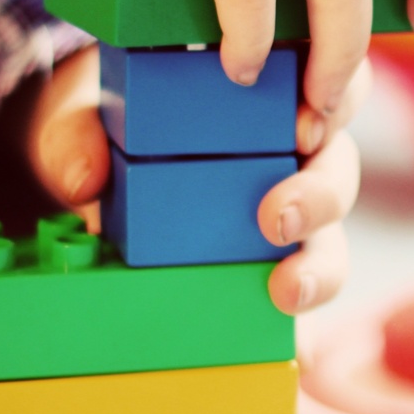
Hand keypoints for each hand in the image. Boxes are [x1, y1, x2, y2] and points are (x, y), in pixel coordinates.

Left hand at [26, 44, 367, 313]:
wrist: (91, 169)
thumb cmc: (108, 123)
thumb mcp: (84, 114)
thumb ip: (75, 133)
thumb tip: (84, 179)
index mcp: (266, 91)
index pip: (327, 83)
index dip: (336, 101)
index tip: (303, 128)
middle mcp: (290, 150)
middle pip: (338, 165)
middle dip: (321, 195)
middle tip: (278, 218)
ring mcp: (288, 210)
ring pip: (331, 233)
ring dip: (321, 263)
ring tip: (287, 288)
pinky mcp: (273, 265)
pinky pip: (305, 283)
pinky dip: (307, 308)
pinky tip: (292, 330)